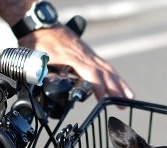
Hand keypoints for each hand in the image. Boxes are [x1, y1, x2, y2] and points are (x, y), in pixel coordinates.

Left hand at [18, 25, 134, 100]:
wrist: (40, 23)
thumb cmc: (38, 41)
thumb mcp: (37, 58)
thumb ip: (44, 72)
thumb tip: (47, 84)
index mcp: (72, 56)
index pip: (90, 73)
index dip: (98, 86)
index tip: (103, 100)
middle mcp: (84, 55)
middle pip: (104, 72)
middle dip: (115, 90)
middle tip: (123, 106)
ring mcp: (88, 53)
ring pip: (108, 69)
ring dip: (120, 84)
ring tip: (130, 98)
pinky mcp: (88, 54)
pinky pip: (105, 65)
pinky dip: (115, 76)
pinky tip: (119, 84)